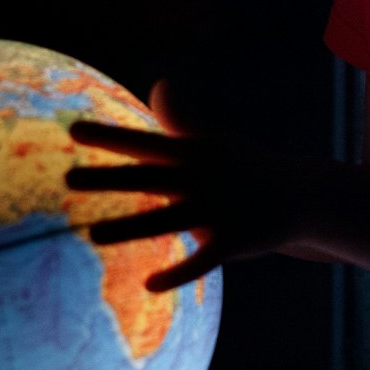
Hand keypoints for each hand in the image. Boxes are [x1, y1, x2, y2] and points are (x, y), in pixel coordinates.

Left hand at [65, 80, 327, 292]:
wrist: (301, 196)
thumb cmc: (248, 166)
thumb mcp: (215, 140)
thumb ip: (180, 119)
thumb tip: (159, 84)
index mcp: (194, 154)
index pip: (144, 143)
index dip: (109, 137)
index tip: (73, 131)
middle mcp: (201, 179)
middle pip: (147, 178)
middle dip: (108, 178)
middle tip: (68, 178)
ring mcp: (217, 210)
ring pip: (165, 221)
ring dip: (129, 228)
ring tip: (92, 235)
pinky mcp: (233, 241)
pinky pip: (201, 260)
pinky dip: (176, 273)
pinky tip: (148, 285)